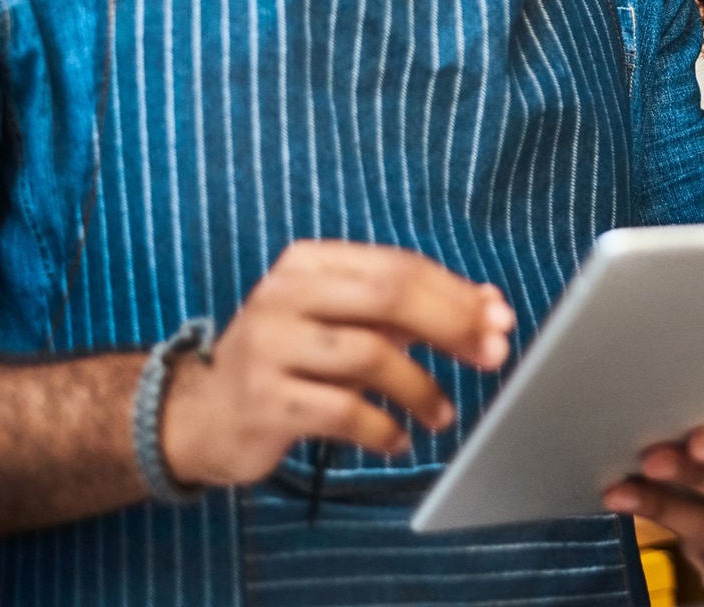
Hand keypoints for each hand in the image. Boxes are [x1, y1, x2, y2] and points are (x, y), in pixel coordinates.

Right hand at [158, 240, 512, 488]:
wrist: (203, 416)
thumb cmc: (291, 361)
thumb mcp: (345, 324)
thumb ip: (411, 311)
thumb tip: (490, 306)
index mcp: (308, 264)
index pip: (397, 267)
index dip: (455, 293)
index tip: (499, 319)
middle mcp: (284, 295)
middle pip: (388, 297)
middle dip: (450, 326)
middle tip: (491, 356)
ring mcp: (268, 347)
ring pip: (370, 354)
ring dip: (421, 387)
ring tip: (442, 414)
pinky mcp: (264, 401)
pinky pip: (343, 411)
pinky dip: (383, 428)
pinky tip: (399, 439)